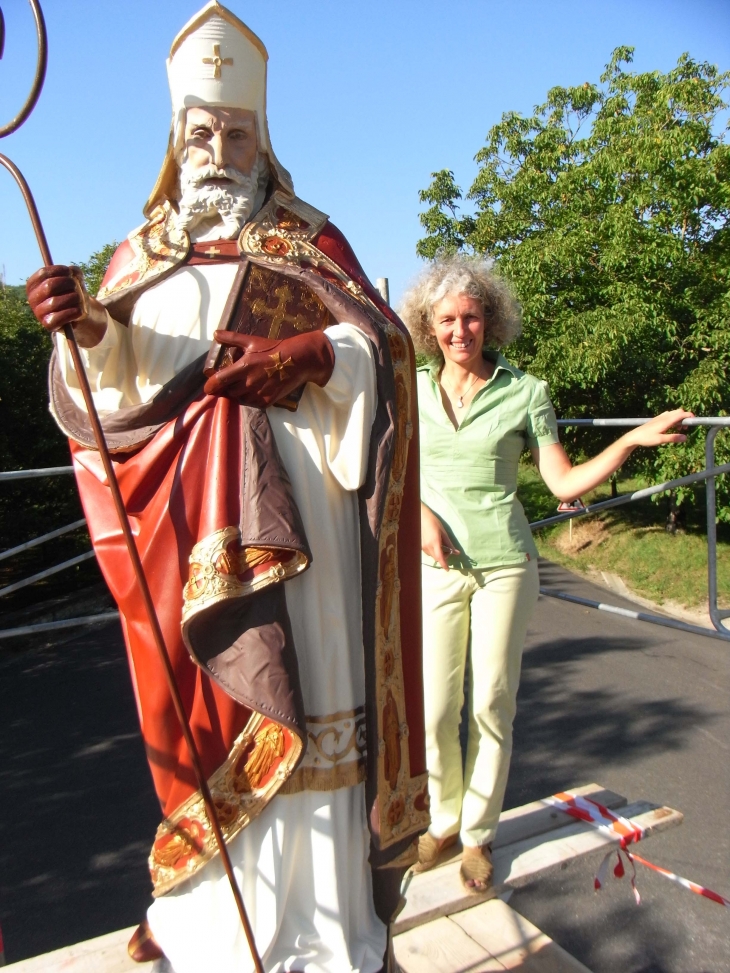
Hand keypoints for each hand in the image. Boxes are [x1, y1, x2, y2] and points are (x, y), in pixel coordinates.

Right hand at [26, 265, 107, 347]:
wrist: (78, 313)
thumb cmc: (72, 292)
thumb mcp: (74, 279)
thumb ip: (74, 272)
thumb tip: (73, 271)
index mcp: (33, 285)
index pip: (43, 273)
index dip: (57, 270)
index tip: (69, 272)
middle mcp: (32, 299)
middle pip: (49, 286)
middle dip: (67, 284)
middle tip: (76, 286)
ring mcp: (38, 312)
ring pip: (55, 302)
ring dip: (73, 298)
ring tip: (79, 299)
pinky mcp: (48, 324)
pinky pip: (60, 317)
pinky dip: (73, 312)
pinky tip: (79, 310)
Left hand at [203, 330, 334, 407]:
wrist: (298, 360)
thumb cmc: (274, 348)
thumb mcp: (252, 341)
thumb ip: (232, 339)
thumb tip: (215, 333)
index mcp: (243, 367)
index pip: (219, 381)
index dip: (210, 386)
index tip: (208, 388)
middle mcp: (249, 383)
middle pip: (229, 392)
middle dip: (228, 388)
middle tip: (232, 382)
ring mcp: (258, 393)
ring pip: (240, 399)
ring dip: (239, 394)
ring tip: (245, 385)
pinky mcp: (267, 401)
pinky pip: (253, 404)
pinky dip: (251, 399)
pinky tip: (255, 390)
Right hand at [421, 502, 458, 570]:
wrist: (422, 518)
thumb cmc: (435, 523)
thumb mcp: (444, 533)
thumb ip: (450, 544)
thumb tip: (457, 552)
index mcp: (435, 543)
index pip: (440, 557)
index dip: (444, 564)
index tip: (447, 570)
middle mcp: (428, 547)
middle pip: (436, 558)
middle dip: (443, 557)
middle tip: (448, 551)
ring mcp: (423, 547)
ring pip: (432, 556)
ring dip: (438, 555)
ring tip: (441, 547)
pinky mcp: (421, 546)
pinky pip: (429, 553)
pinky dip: (434, 552)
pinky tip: (435, 545)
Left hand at [623, 409, 694, 448]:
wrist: (634, 436)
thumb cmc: (646, 438)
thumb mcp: (660, 440)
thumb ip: (673, 438)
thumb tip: (686, 437)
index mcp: (666, 421)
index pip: (681, 414)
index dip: (689, 416)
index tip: (694, 421)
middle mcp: (664, 417)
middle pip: (679, 412)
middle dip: (685, 418)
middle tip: (684, 428)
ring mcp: (660, 417)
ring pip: (674, 413)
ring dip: (679, 419)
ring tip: (678, 429)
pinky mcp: (657, 419)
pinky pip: (669, 416)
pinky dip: (673, 419)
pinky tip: (671, 428)